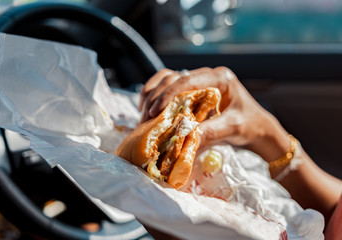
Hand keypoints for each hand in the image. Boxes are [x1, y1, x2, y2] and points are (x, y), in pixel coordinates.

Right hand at [139, 67, 289, 162]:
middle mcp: (207, 75)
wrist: (256, 127)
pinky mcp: (193, 90)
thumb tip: (184, 137)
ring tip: (144, 114)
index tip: (154, 111)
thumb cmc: (248, 125)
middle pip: (174, 78)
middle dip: (157, 97)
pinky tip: (148, 107)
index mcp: (220, 78)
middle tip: (146, 117)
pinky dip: (156, 94)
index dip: (168, 94)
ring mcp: (199, 81)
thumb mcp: (232, 128)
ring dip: (153, 94)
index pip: (188, 80)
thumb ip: (211, 131)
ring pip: (168, 79)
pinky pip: (169, 86)